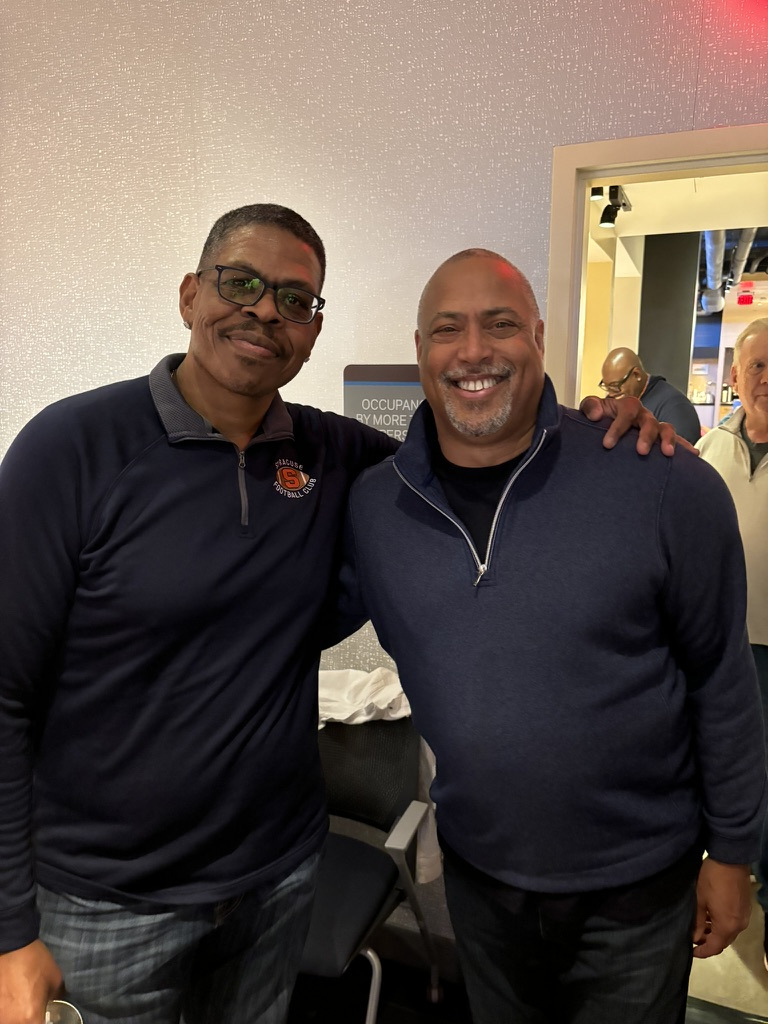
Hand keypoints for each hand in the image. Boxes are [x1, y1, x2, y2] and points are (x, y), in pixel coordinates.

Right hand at [0, 940, 62, 1023]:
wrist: (12, 947)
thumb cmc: (35, 962)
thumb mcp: (55, 980)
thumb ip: (56, 999)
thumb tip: (55, 1006)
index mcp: (31, 1018)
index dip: (44, 1022)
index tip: (44, 1016)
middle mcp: (12, 1022)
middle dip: (31, 1020)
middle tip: (33, 1008)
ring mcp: (0, 1017)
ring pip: (11, 1022)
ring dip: (18, 1017)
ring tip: (22, 1003)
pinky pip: (3, 1016)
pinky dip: (8, 1012)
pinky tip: (12, 1001)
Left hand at [579, 395, 698, 456]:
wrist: (607, 422)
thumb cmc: (601, 416)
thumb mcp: (592, 408)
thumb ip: (590, 407)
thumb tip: (595, 415)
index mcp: (627, 406)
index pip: (627, 411)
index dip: (618, 427)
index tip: (607, 444)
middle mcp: (644, 415)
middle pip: (650, 421)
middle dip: (646, 436)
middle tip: (641, 451)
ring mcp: (654, 426)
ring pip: (666, 429)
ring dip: (668, 440)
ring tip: (668, 454)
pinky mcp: (660, 438)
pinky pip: (676, 440)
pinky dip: (685, 446)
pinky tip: (694, 455)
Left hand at [692, 858, 752, 958]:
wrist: (730, 859)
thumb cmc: (711, 879)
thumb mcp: (699, 900)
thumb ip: (696, 921)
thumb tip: (694, 937)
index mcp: (727, 926)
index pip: (715, 947)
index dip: (702, 951)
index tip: (691, 951)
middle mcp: (739, 926)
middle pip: (723, 941)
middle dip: (708, 942)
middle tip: (693, 936)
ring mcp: (744, 917)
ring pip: (729, 932)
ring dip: (715, 932)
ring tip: (699, 925)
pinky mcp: (745, 908)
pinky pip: (733, 922)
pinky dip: (722, 923)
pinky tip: (710, 915)